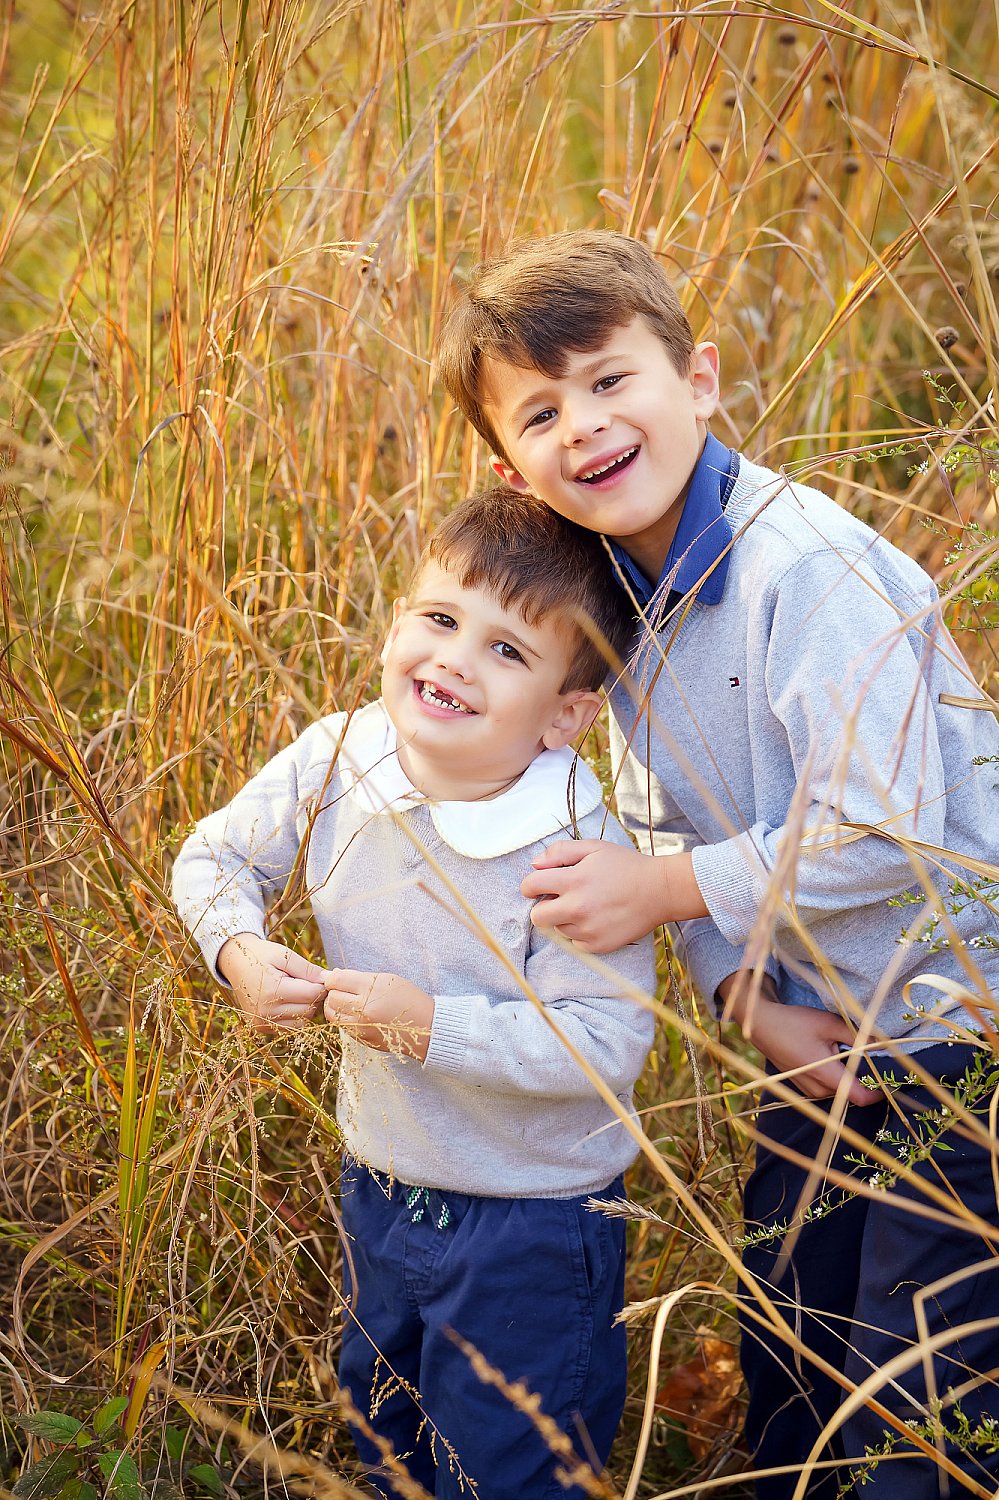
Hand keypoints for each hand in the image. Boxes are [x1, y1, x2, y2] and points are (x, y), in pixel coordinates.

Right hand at [217, 933, 332, 1031]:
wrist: (235, 964)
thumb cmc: (261, 956)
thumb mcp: (285, 955)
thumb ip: (308, 969)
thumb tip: (329, 980)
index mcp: (272, 991)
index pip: (312, 994)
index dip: (321, 984)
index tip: (318, 975)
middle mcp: (265, 1012)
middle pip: (309, 1010)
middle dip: (313, 996)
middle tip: (306, 981)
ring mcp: (262, 1023)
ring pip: (301, 1022)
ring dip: (305, 1008)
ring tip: (296, 991)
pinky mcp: (260, 1028)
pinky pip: (289, 1027)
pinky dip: (294, 1016)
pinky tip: (288, 1001)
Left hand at [324, 970, 434, 1060]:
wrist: (426, 1026)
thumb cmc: (407, 997)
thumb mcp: (386, 979)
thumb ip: (357, 977)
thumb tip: (332, 976)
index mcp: (371, 989)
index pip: (336, 980)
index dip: (333, 978)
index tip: (338, 979)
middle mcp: (363, 1009)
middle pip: (331, 998)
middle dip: (334, 993)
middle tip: (345, 991)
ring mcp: (361, 1027)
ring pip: (332, 1015)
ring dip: (336, 1007)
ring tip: (349, 1004)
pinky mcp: (362, 1039)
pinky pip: (343, 1027)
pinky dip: (345, 1019)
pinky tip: (358, 1015)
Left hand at [520, 840, 706, 951]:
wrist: (659, 891)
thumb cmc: (626, 866)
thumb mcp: (594, 848)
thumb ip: (560, 852)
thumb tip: (534, 865)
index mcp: (573, 881)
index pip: (530, 886)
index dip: (530, 885)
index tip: (537, 886)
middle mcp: (577, 908)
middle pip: (537, 917)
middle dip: (542, 907)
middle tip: (558, 899)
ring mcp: (588, 930)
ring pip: (557, 929)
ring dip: (564, 919)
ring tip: (586, 906)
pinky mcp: (598, 946)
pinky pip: (574, 942)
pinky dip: (579, 932)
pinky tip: (596, 919)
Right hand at [718, 972, 873, 1105]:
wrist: (761, 1025)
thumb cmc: (794, 1023)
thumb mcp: (829, 1024)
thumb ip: (859, 1036)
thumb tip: (885, 1043)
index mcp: (826, 1075)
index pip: (860, 1098)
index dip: (879, 1092)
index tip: (888, 1080)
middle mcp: (817, 1089)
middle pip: (850, 1093)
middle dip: (861, 1077)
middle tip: (864, 1054)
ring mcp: (807, 1089)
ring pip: (838, 1090)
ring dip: (845, 1076)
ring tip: (840, 1051)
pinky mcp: (801, 1085)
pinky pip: (825, 1086)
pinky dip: (832, 1075)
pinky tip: (826, 1054)